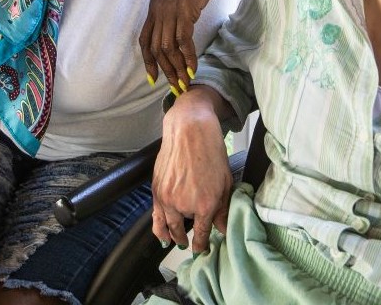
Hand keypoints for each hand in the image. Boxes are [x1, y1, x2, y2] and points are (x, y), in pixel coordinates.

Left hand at [139, 0, 226, 93]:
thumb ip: (176, 10)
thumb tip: (181, 26)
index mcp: (155, 7)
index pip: (145, 40)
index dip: (148, 61)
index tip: (153, 78)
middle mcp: (158, 11)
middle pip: (156, 49)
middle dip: (165, 70)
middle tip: (175, 86)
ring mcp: (171, 11)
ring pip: (168, 48)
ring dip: (177, 68)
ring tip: (185, 82)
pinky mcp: (186, 11)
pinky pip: (183, 41)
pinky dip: (188, 57)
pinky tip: (194, 68)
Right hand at [151, 91, 232, 253]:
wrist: (190, 131)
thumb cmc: (211, 152)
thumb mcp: (225, 182)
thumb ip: (224, 208)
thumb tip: (224, 228)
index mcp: (204, 204)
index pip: (201, 234)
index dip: (201, 245)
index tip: (201, 249)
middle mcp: (183, 205)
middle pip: (182, 232)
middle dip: (185, 240)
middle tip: (188, 245)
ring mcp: (167, 198)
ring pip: (166, 227)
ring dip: (170, 236)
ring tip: (174, 242)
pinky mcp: (156, 190)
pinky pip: (155, 216)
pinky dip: (157, 227)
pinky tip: (161, 234)